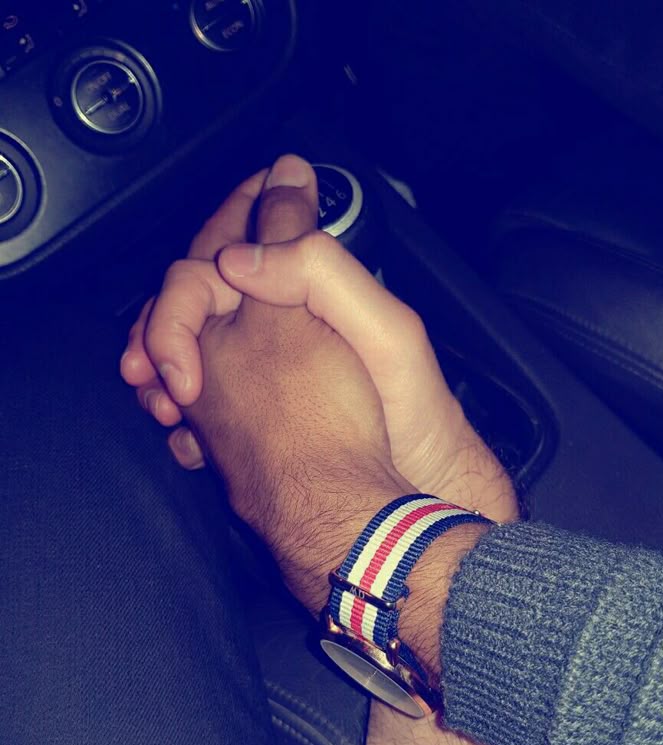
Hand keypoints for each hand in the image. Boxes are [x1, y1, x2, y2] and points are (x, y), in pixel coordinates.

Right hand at [121, 157, 517, 523]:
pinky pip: (203, 398)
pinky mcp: (257, 413)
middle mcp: (281, 324)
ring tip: (165, 400)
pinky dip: (182, 410)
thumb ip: (322, 276)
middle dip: (161, 326)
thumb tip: (240, 261)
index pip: (237, 244)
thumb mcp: (385, 330)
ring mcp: (265, 371)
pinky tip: (183, 429)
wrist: (413, 485)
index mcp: (309, 288)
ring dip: (163, 369)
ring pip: (190, 350)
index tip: (178, 304)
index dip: (199, 256)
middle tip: (152, 364)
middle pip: (196, 301)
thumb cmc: (412, 410)